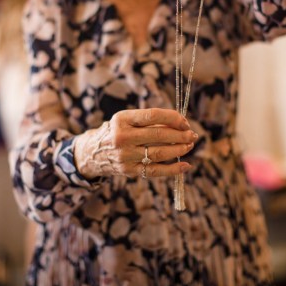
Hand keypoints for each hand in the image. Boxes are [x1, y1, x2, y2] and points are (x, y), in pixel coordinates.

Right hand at [74, 108, 196, 178]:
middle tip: (193, 135)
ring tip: (189, 146)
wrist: (92, 153)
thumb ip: (149, 121)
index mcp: (122, 119)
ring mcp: (125, 156)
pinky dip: (173, 169)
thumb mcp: (126, 120)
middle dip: (180, 135)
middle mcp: (122, 137)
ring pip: (159, 153)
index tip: (184, 122)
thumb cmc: (117, 132)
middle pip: (158, 135)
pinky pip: (155, 171)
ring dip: (179, 150)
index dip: (172, 118)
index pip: (153, 115)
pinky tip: (186, 166)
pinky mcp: (129, 171)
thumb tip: (179, 124)